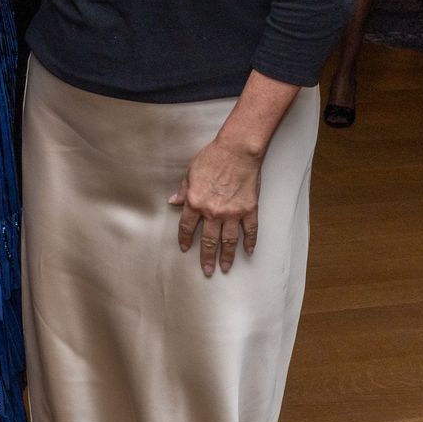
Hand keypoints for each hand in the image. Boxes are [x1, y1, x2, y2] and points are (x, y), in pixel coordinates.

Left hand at [170, 134, 263, 275]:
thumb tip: (173, 202)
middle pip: (207, 240)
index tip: (185, 249)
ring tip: (225, 268)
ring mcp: (232, 213)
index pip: (187, 227)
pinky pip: (249, 231)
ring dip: (226, 256)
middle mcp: (212, 212)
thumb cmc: (212, 157)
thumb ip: (183, 190)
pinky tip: (248, 251)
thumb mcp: (190, 172)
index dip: (185, 239)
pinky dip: (249, 242)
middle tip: (207, 270)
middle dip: (206, 257)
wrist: (237, 151)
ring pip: (228, 241)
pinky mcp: (249, 209)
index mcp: (195, 202)